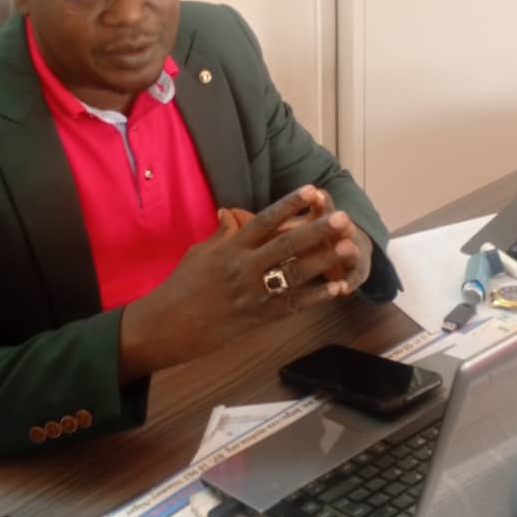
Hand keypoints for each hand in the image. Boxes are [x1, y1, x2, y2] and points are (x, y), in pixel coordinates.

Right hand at [119, 186, 359, 380]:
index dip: (289, 204)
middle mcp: (245, 268)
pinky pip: (292, 305)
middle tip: (343, 218)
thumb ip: (221, 235)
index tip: (311, 190)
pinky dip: (316, 298)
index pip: (264, 221)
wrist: (167, 325)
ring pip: (295, 274)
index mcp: (230, 249)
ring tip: (349, 248)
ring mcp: (253, 294)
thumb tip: (232, 215)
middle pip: (287, 245)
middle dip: (317, 231)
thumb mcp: (199, 253)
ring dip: (325, 261)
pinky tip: (337, 289)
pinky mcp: (258, 318)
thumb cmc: (180, 286)